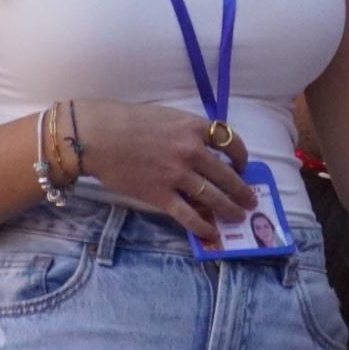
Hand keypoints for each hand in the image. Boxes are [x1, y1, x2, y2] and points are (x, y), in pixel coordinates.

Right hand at [71, 99, 256, 241]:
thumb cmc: (128, 121)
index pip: (231, 142)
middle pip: (227, 175)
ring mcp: (177, 175)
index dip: (242, 157)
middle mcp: (192, 151)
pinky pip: (188, 215)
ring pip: (214, 197)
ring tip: (239, 217)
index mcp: (194, 127)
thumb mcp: (167, 117)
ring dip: (230, 209)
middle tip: (251, 200)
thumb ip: (187, 132)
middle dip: (242, 190)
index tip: (243, 167)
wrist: (98, 136)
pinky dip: (203, 226)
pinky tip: (211, 232)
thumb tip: (204, 149)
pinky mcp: (161, 195)